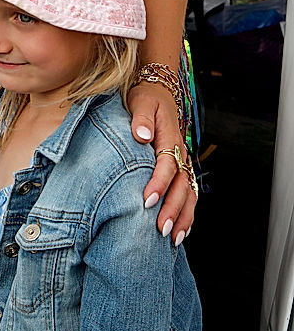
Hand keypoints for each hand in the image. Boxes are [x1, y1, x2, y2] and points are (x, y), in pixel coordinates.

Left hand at [128, 80, 195, 243]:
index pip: (167, 165)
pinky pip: (188, 193)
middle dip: (173, 209)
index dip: (159, 184)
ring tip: (173, 238)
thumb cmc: (145, 98)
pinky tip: (181, 231)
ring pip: (189, 193)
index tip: (147, 201)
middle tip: (161, 229)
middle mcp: (180, 153)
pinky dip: (187, 213)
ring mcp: (183, 162)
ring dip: (183, 216)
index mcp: (170, 138)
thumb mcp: (141, 101)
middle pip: (182, 185)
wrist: (157, 92)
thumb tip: (141, 135)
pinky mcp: (180, 168)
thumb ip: (141, 118)